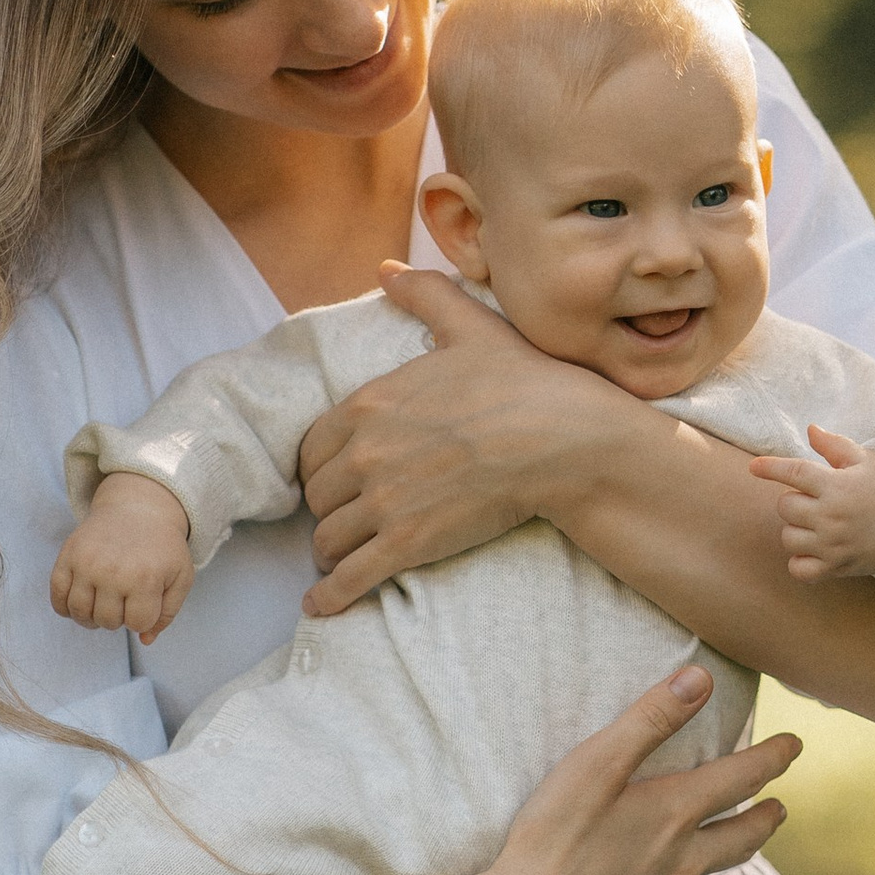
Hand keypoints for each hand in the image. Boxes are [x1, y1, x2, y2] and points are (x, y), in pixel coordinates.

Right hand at [52, 472, 193, 639]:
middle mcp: (113, 572)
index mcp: (145, 579)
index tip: (146, 600)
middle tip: (125, 597)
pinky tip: (82, 600)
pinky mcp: (67, 556)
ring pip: (80, 614)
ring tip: (104, 602)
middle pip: (107, 622)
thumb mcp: (180, 577)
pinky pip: (57, 598)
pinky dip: (66, 608)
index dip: (143, 618)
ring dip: (93, 616)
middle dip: (119, 616)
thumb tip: (145, 640)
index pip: (137, 624)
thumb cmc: (162, 547)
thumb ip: (167, 613)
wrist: (137, 507)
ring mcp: (86, 564)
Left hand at [299, 265, 607, 615]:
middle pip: (316, 495)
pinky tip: (321, 605)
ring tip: (342, 557)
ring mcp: (383, 501)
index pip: (312, 447)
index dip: (321, 466)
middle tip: (344, 518)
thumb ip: (424, 295)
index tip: (334, 478)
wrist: (562, 440)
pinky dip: (329, 596)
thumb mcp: (469, 327)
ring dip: (330, 552)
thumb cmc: (521, 382)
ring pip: (326, 538)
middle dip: (327, 509)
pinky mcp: (406, 544)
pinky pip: (348, 578)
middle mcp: (365, 452)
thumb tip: (386, 269)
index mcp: (369, 403)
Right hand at [483, 662, 795, 874]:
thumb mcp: (595, 762)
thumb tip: (700, 677)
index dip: (770, 759)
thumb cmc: (552, 837)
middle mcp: (677, 865)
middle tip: (780, 812)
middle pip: (736, 843)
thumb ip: (649, 718)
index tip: (795, 746)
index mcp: (673, 814)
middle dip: (763, 823)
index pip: (737, 779)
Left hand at [747, 427, 874, 586]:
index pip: (793, 473)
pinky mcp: (838, 567)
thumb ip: (834, 446)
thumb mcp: (866, 460)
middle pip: (785, 507)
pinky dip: (800, 561)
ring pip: (788, 537)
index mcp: (838, 485)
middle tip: (814, 499)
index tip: (754, 467)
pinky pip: (799, 570)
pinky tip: (812, 549)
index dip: (769, 468)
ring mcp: (833, 544)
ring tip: (816, 523)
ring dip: (796, 529)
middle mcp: (832, 516)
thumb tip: (810, 429)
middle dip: (793, 499)